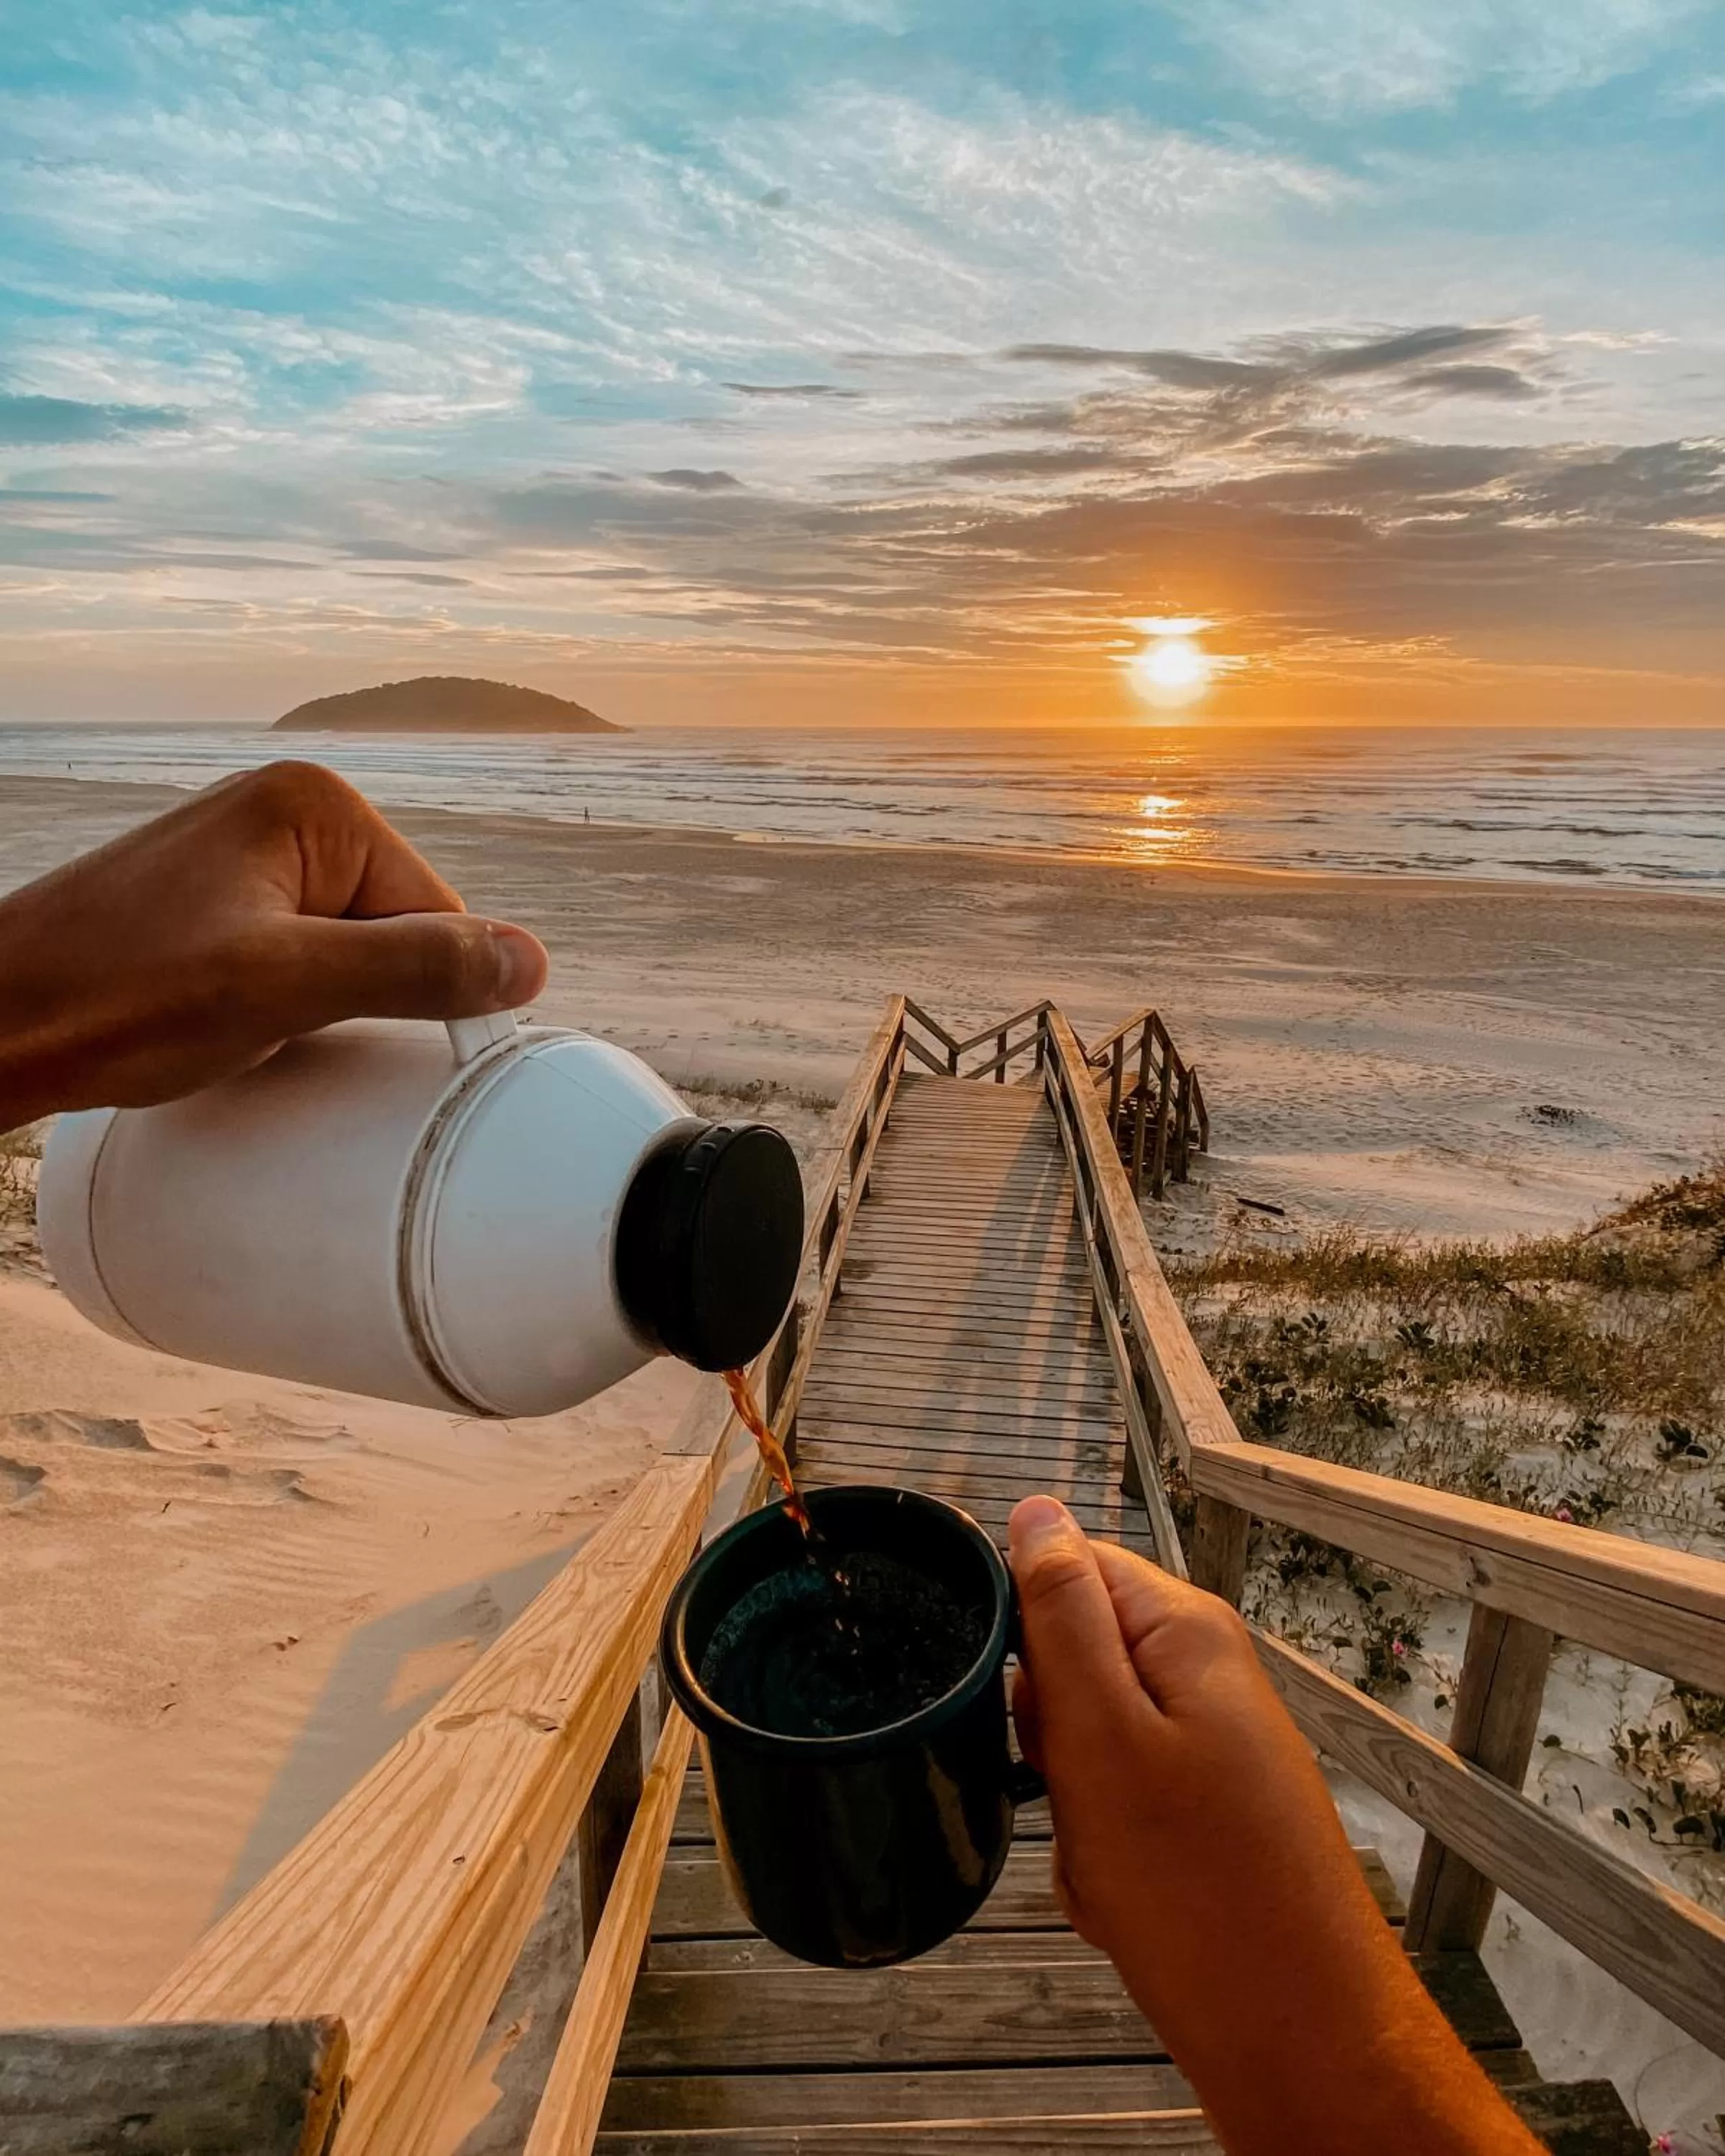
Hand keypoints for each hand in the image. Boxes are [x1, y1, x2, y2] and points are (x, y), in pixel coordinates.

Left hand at [0, 761, 547, 1132]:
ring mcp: (250, 854)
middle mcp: (287, 811)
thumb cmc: (116, 997)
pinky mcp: (222, 901)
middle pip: (397, 928)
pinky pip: (302, 957)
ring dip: (320, 1007)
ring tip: (240, 1024)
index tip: (350, 1034)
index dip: (414, 989)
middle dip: (358, 996)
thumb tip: (531, 963)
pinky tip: (230, 1023)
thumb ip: (413, 967)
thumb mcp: (284, 987)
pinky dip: (285, 1004)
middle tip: (278, 1027)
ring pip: (349, 952)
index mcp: (313, 803)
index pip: (436, 911)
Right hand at [1008, 1496, 1542, 2155]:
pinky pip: (1119, 1811)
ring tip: (1103, 1861)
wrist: (1297, 2036)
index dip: (1023, 1633)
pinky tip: (1123, 1902)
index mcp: (1185, 1633)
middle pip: (1073, 1663)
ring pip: (1087, 1749)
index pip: (1070, 1569)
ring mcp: (1211, 1750)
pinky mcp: (1210, 1816)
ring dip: (1071, 1809)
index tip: (1022, 1705)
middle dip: (1048, 1737)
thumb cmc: (1198, 1890)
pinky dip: (1103, 1857)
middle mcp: (1206, 1677)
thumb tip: (1036, 1510)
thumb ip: (1062, 1615)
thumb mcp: (1101, 1736)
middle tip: (1073, 1794)